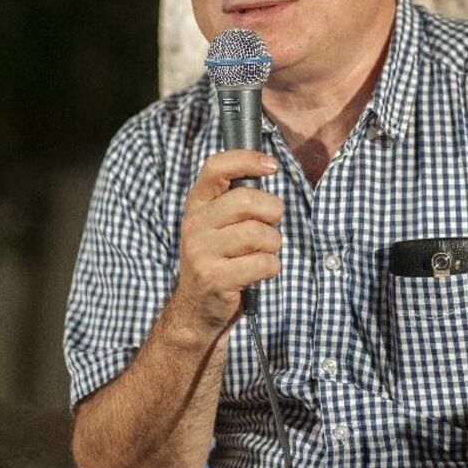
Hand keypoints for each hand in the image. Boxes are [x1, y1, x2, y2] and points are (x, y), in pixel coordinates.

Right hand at [169, 150, 283, 338]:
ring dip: (272, 244)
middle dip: (272, 211)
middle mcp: (195, 224)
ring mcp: (201, 252)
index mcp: (197, 204)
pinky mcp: (214, 277)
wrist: (197, 307)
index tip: (272, 165)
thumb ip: (236, 198)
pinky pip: (262, 263)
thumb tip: (268, 166)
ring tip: (262, 251)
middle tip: (270, 225)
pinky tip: (259, 271)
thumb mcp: (217, 223)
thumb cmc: (219, 257)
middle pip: (246, 200)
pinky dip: (271, 267)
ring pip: (258, 234)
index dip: (246, 160)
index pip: (215, 168)